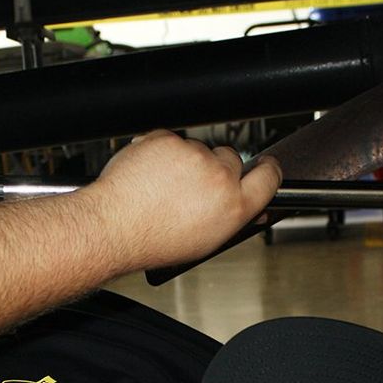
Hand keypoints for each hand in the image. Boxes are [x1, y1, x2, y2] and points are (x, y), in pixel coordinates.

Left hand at [85, 130, 281, 269]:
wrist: (113, 228)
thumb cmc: (152, 240)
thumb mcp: (205, 243)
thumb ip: (232, 220)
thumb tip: (250, 211)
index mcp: (234, 206)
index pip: (270, 177)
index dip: (268, 171)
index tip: (265, 168)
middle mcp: (218, 177)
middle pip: (232, 159)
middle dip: (216, 169)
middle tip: (192, 188)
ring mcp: (192, 155)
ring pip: (198, 149)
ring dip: (185, 162)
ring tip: (162, 187)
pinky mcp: (167, 140)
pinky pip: (171, 140)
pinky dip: (161, 152)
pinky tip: (150, 175)